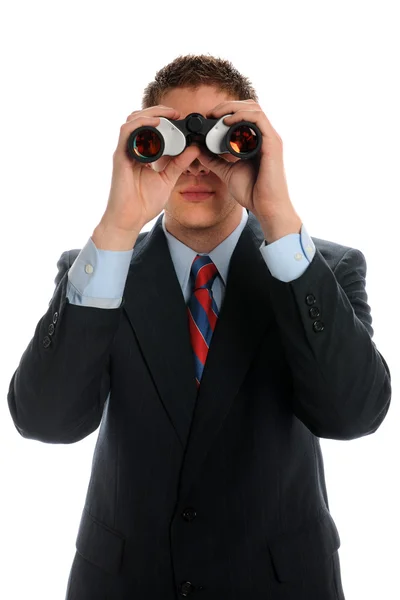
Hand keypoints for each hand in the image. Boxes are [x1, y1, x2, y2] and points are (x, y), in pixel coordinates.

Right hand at [101, 106, 201, 233]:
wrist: (130, 219)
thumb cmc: (144, 203)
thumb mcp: (168, 179)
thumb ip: (179, 163)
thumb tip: (194, 148)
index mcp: (142, 153)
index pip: (150, 128)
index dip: (164, 118)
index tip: (180, 117)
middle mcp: (132, 149)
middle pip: (141, 119)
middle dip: (159, 111)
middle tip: (176, 113)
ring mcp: (124, 151)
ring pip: (132, 120)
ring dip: (150, 113)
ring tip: (168, 115)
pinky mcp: (120, 156)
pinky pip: (127, 132)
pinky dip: (141, 124)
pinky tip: (155, 123)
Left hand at [196, 99, 299, 224]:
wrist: (266, 207)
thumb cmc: (252, 192)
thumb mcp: (227, 172)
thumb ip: (215, 160)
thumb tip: (199, 150)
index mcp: (255, 141)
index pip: (243, 115)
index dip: (225, 112)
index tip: (207, 118)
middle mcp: (264, 137)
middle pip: (248, 107)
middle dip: (227, 106)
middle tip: (209, 114)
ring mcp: (270, 138)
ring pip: (254, 108)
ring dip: (233, 108)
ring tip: (216, 115)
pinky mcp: (273, 143)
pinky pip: (258, 119)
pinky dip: (241, 116)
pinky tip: (227, 122)